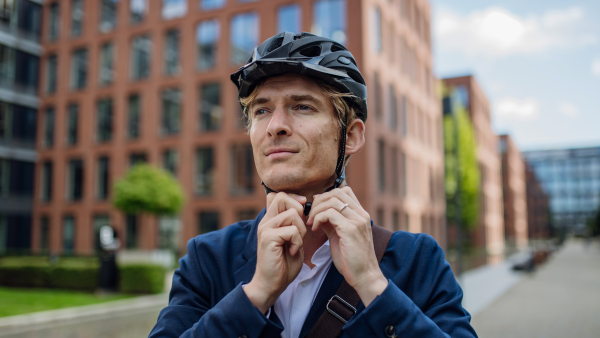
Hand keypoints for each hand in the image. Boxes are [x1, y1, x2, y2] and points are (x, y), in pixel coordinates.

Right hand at [244, 192, 306, 313]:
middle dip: (298, 210)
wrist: (271, 284)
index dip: (294, 199)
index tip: (302, 212)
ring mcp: (265, 228)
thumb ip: (295, 224)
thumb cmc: (284, 264)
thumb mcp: (292, 239)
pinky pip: (291, 230)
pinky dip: (298, 241)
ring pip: (292, 214)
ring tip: (296, 243)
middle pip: (282, 197)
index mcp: (270, 220)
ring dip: (301, 229)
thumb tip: (303, 206)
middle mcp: (266, 221)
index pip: (279, 195)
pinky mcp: (268, 238)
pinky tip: (293, 251)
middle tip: (300, 229)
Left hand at [307, 187, 387, 306]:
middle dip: (319, 201)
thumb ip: (331, 223)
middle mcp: (361, 214)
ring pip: (333, 201)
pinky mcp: (350, 229)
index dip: (327, 195)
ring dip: (317, 210)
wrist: (364, 276)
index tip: (316, 208)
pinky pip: (330, 213)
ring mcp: (357, 221)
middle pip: (337, 192)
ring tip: (311, 223)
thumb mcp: (340, 236)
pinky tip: (315, 229)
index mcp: (360, 214)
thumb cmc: (351, 259)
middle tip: (310, 215)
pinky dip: (318, 218)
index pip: (345, 191)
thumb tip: (318, 213)